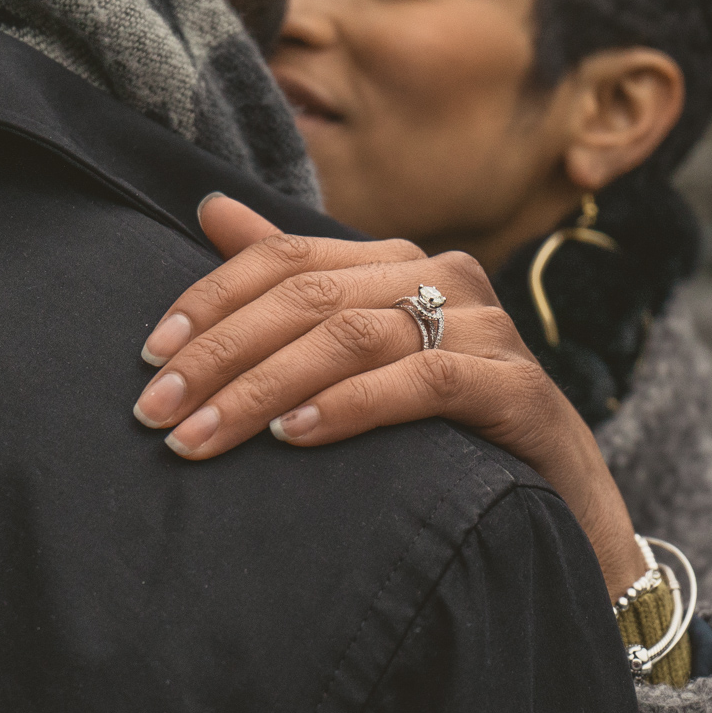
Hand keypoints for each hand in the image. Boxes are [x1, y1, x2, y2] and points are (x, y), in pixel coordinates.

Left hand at [133, 194, 645, 599]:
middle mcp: (445, 279)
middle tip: (157, 413)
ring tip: (203, 437)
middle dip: (222, 355)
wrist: (560, 504)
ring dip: (265, 388)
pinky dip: (350, 406)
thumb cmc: (447, 429)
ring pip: (355, 337)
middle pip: (310, 298)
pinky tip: (293, 437)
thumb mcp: (364, 353)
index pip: (286, 260)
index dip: (211, 300)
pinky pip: (424, 383)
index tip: (151, 357)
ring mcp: (487, 330)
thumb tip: (211, 208)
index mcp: (399, 262)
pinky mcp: (518, 387)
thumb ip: (294, 281)